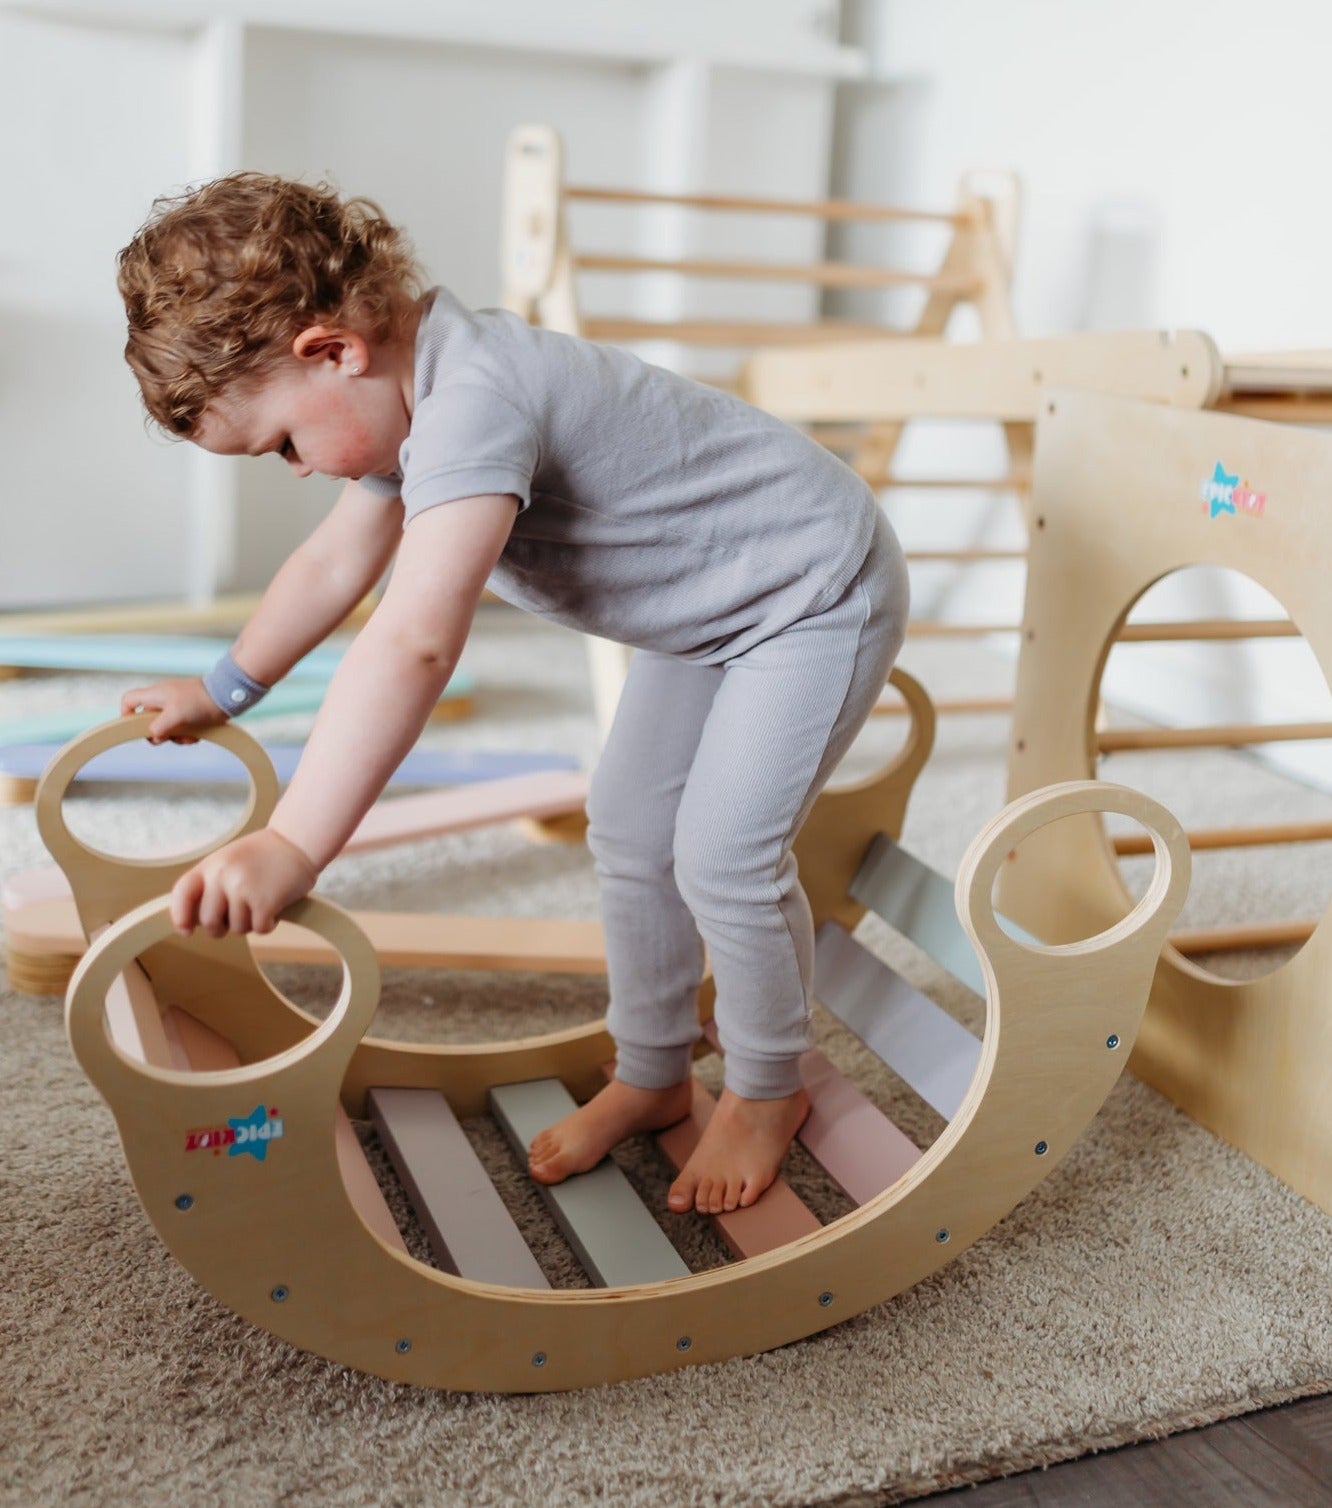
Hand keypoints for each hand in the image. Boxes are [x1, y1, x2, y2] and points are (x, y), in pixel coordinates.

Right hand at [120, 677, 228, 743]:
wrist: (226, 695)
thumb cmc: (200, 701)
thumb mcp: (175, 715)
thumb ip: (159, 727)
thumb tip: (152, 736)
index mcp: (155, 694)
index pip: (129, 700)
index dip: (125, 714)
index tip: (133, 729)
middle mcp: (163, 699)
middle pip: (149, 721)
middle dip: (160, 733)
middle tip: (171, 737)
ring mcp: (177, 705)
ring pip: (167, 727)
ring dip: (177, 736)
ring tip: (190, 737)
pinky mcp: (190, 712)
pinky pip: (181, 727)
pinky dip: (187, 733)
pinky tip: (197, 736)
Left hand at [170, 829, 319, 937]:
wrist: (298, 840)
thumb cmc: (265, 853)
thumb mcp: (229, 860)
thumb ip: (211, 883)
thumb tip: (195, 920)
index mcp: (210, 865)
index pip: (182, 893)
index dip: (180, 916)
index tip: (186, 930)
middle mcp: (222, 876)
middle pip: (209, 921)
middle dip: (221, 927)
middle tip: (237, 917)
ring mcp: (243, 889)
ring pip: (236, 928)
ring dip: (250, 923)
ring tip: (262, 901)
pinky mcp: (264, 902)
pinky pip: (259, 930)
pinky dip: (268, 924)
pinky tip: (275, 907)